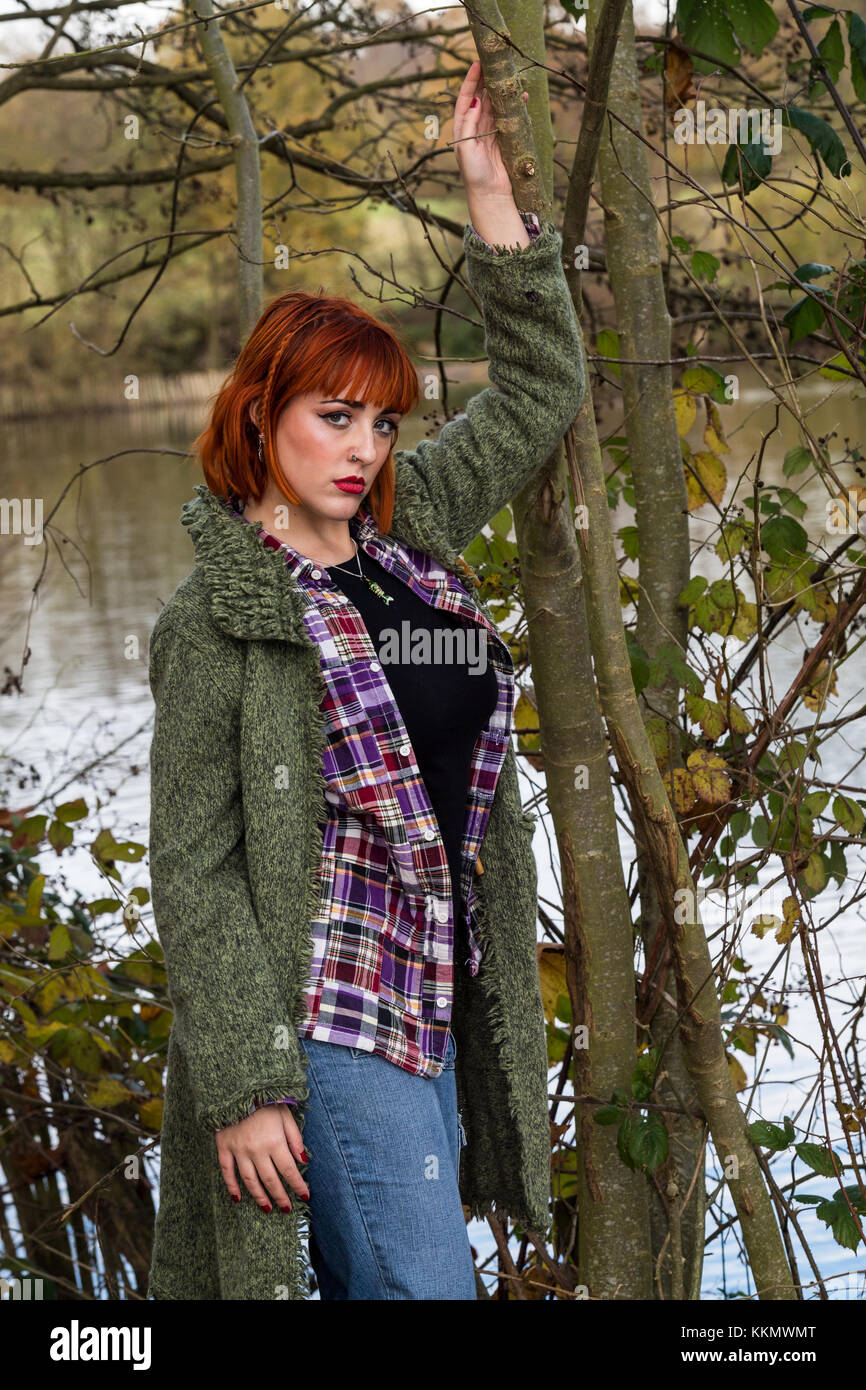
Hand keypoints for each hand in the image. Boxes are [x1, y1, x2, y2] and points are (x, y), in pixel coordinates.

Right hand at [216, 1103, 309, 1212]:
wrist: (237, 1089)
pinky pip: (227, 1171)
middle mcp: (257, 1149)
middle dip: (280, 1196)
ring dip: (259, 1197)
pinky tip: (237, 1198)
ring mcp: (239, 1150)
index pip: (289, 1170)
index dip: (298, 1185)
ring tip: (267, 1209)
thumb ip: (295, 1139)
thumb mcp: (286, 1115)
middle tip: (287, 1209)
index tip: (305, 1195)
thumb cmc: (266, 1101)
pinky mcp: (224, 1147)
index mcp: (274, 1141)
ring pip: (250, 1180)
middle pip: (270, 1179)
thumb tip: (303, 1160)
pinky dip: (231, 1186)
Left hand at [452, 58, 527, 203]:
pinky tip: (522, 97)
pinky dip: (516, 107)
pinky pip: (510, 117)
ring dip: (502, 91)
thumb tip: (474, 100)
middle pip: (481, 97)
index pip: (465, 98)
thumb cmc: (474, 174)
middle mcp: (476, 126)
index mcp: (462, 127)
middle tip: (494, 63)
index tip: (477, 63)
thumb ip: (469, 124)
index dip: (471, 80)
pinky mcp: (504, 138)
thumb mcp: (465, 147)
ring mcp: (491, 131)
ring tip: (509, 76)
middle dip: (487, 80)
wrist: (490, 194)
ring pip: (496, 105)